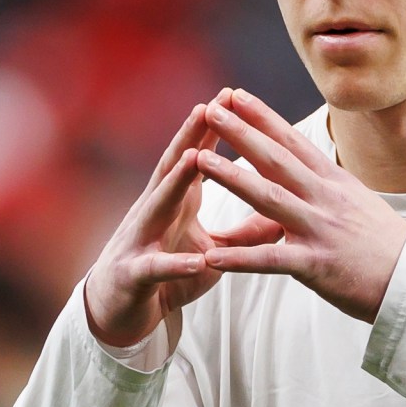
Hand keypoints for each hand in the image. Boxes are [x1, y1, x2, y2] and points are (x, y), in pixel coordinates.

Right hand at [79, 109, 230, 351]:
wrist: (120, 311)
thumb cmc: (166, 273)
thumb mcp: (212, 250)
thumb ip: (244, 233)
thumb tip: (285, 216)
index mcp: (175, 202)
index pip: (194, 157)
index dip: (212, 128)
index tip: (232, 95)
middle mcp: (154, 212)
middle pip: (173, 168)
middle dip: (190, 136)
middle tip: (209, 105)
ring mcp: (140, 241)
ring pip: (157, 206)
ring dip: (175, 182)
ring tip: (194, 158)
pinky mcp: (134, 276)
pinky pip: (156, 269)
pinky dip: (176, 265)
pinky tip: (198, 261)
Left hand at [184, 89, 405, 324]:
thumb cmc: (383, 245)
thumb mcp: (355, 205)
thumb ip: (321, 192)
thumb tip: (299, 179)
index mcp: (334, 182)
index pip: (293, 142)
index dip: (263, 117)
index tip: (236, 95)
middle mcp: (325, 199)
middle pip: (276, 160)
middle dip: (241, 133)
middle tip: (210, 110)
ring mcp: (320, 229)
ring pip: (269, 198)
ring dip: (232, 178)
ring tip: (199, 162)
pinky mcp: (316, 265)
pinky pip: (271, 260)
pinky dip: (239, 259)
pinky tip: (211, 256)